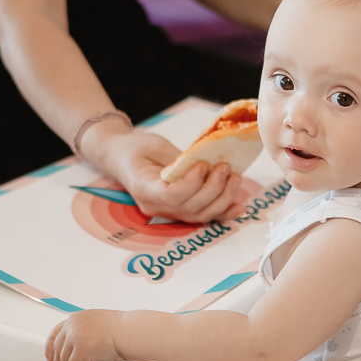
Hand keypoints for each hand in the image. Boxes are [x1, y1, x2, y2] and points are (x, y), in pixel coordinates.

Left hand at [46, 311, 121, 360]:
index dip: (50, 349)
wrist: (131, 332)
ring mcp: (75, 337)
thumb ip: (85, 331)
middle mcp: (73, 326)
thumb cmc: (122, 329)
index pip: (55, 334)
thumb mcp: (98, 324)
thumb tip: (79, 349)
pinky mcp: (81, 350)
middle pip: (58, 351)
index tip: (50, 360)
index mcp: (76, 319)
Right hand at [91, 125, 251, 224]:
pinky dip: (222, 213)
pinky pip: (201, 215)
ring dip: (222, 199)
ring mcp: (166, 211)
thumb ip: (179, 158)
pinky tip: (240, 208)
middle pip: (190, 208)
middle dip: (214, 189)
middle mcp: (155, 206)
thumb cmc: (134, 147)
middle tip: (226, 168)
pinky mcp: (177, 209)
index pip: (172, 196)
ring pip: (199, 215)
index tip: (204, 165)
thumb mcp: (155, 145)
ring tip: (235, 178)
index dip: (192, 184)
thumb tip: (208, 162)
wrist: (120, 157)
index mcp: (144, 188)